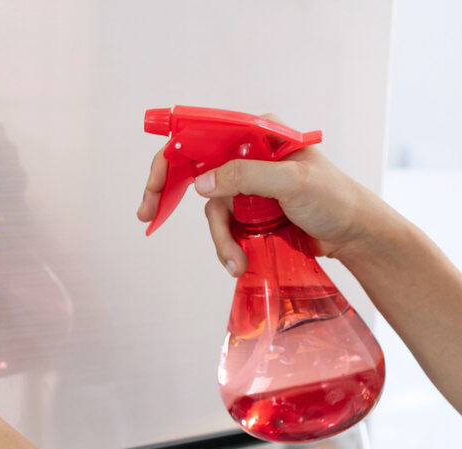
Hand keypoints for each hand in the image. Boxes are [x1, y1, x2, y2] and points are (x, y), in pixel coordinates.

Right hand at [136, 115, 374, 276]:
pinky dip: (228, 247)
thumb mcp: (291, 182)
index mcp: (257, 134)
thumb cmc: (334, 199)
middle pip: (196, 171)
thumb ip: (245, 176)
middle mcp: (248, 156)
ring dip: (219, 239)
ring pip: (212, 209)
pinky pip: (225, 228)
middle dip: (170, 195)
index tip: (155, 183)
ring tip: (235, 263)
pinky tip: (239, 262)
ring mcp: (248, 185)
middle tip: (145, 214)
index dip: (172, 156)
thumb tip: (201, 183)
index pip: (203, 136)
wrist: (354, 235)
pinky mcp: (250, 212)